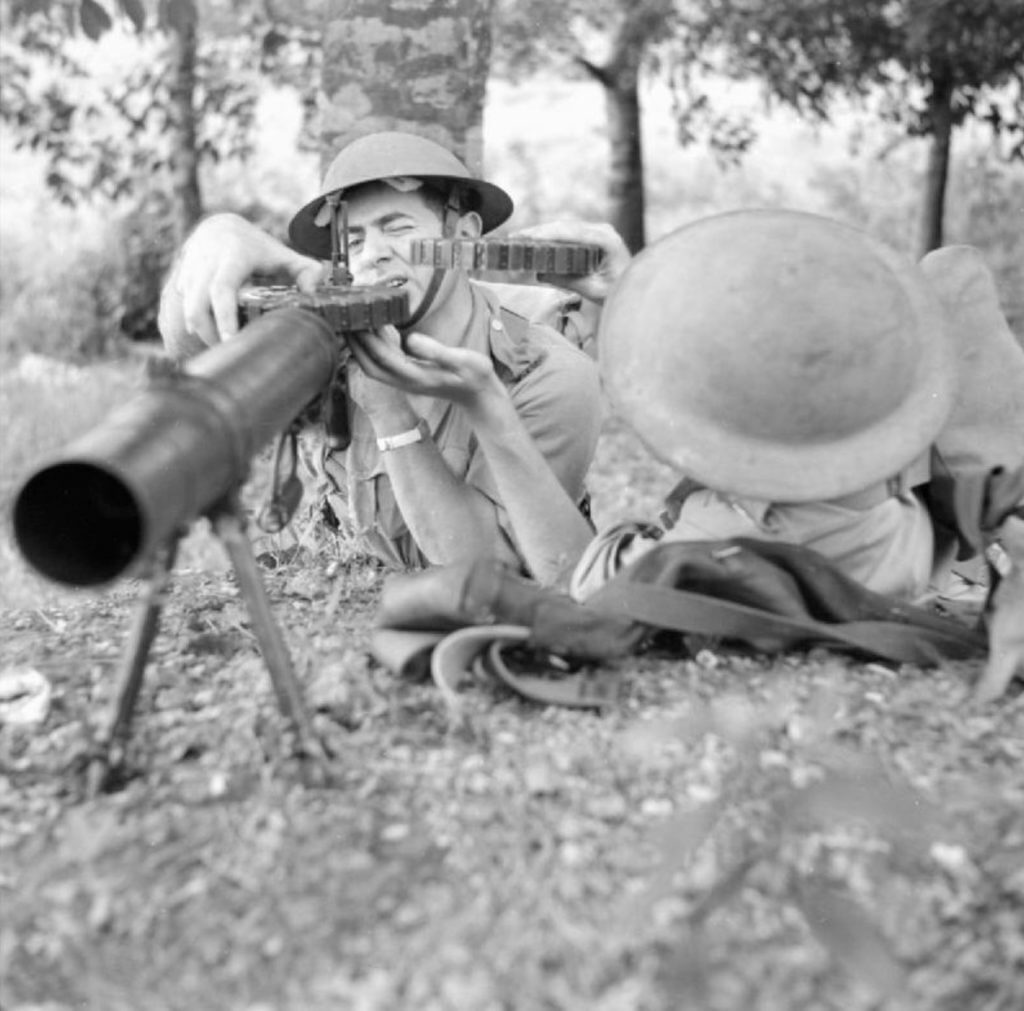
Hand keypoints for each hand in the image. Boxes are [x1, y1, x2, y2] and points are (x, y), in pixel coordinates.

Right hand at [159, 212, 325, 347]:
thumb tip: (315, 292)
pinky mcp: (182, 277)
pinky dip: (193, 322)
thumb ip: (306, 271)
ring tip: (219, 346)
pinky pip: (181, 304)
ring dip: (200, 331)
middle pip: (197, 304)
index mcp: (233, 256)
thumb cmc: (256, 246)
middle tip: (227, 351)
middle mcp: (207, 261)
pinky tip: (208, 334)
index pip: (222, 290)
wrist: (220, 226)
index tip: (231, 341)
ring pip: (186, 306)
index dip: (224, 317)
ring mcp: (191, 268)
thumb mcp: (283, 255)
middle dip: (208, 332)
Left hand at [346, 326, 500, 410]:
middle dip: (354, 343)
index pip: (382, 356)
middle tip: (344, 318)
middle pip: (369, 364)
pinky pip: (383, 363)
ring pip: (373, 365)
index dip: (366, 338)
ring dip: (360, 346)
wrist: (478, 394)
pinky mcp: (408, 376)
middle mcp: (405, 381)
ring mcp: (405, 381)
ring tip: (352, 322)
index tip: (355, 318)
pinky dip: (372, 347)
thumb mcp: (463, 360)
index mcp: (415, 375)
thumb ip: (436, 350)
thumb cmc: (474, 375)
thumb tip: (410, 339)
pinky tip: (372, 331)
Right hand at [511, 220, 631, 304]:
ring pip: (565, 227)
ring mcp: (599, 231)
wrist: (635, 290)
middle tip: (515, 236)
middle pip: (565, 226)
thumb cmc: (618, 292)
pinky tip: (534, 241)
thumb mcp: (593, 290)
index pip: (572, 232)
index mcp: (607, 241)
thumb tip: (540, 274)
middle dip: (538, 231)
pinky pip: (569, 233)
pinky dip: (551, 237)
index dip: (547, 233)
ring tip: (519, 238)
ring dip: (542, 232)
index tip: (526, 237)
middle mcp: (603, 231)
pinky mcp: (593, 236)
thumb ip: (568, 281)